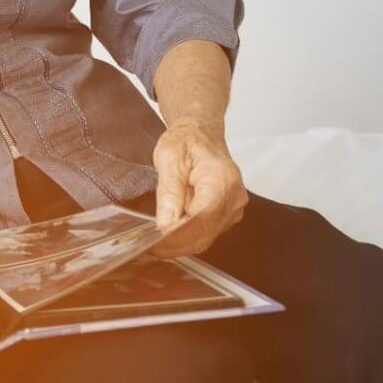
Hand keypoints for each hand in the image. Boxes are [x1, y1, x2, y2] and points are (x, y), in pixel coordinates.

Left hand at [149, 120, 247, 257]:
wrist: (201, 134)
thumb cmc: (186, 141)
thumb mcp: (168, 157)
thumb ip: (169, 190)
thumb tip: (166, 224)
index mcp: (222, 180)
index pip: (202, 218)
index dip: (179, 235)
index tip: (155, 244)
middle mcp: (234, 198)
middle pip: (205, 233)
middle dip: (176, 244)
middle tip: (149, 248)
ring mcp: (233, 208)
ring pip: (206, 237)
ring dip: (180, 243)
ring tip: (154, 243)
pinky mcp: (226, 215)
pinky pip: (206, 232)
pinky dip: (187, 236)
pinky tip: (168, 234)